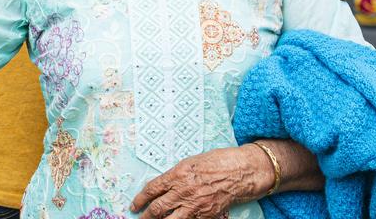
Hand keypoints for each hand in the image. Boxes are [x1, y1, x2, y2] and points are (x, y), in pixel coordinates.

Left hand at [131, 146, 266, 217]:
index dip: (140, 199)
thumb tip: (163, 186)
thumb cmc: (218, 162)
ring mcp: (194, 205)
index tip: (134, 205)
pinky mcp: (206, 215)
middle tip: (139, 218)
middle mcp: (183, 191)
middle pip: (157, 208)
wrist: (241, 172)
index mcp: (177, 174)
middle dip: (146, 216)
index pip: (152, 189)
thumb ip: (175, 175)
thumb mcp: (191, 162)